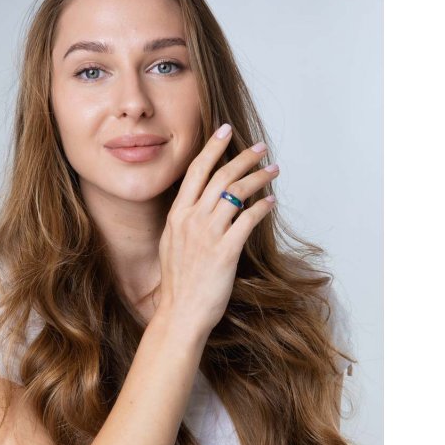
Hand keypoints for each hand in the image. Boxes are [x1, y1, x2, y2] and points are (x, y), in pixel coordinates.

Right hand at [155, 123, 278, 336]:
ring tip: (273, 171)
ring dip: (258, 178)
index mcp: (176, 216)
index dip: (213, 148)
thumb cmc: (179, 284)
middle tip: (261, 148)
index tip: (226, 131)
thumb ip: (184, 223)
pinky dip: (261, 207)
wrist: (180, 313)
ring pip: (236, 193)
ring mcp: (207, 235)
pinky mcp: (225, 252)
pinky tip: (271, 202)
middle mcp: (190, 220)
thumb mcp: (172, 245)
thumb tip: (199, 206)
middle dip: (243, 157)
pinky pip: (247, 219)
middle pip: (220, 176)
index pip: (196, 171)